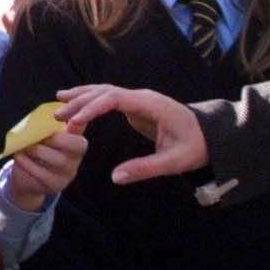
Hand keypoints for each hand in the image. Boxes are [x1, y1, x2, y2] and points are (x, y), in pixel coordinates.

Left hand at [6, 127, 88, 211]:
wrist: (27, 177)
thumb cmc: (35, 149)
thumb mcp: (42, 135)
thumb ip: (48, 123)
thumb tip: (53, 105)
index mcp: (74, 139)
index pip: (82, 128)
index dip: (79, 123)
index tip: (69, 119)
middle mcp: (75, 157)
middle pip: (77, 145)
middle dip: (56, 138)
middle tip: (37, 136)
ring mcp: (68, 173)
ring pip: (59, 160)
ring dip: (38, 151)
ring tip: (24, 146)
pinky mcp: (55, 185)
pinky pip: (43, 174)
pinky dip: (28, 163)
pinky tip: (19, 157)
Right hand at [55, 85, 208, 183]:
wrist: (212, 136)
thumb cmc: (195, 147)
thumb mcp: (173, 161)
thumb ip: (145, 168)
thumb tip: (115, 177)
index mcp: (150, 104)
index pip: (113, 98)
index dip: (91, 108)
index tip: (73, 121)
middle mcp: (141, 96)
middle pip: (104, 92)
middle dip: (79, 101)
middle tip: (57, 115)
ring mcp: (138, 99)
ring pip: (104, 91)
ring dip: (82, 96)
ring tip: (58, 101)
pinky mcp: (135, 105)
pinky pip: (108, 99)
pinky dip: (91, 100)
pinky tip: (76, 103)